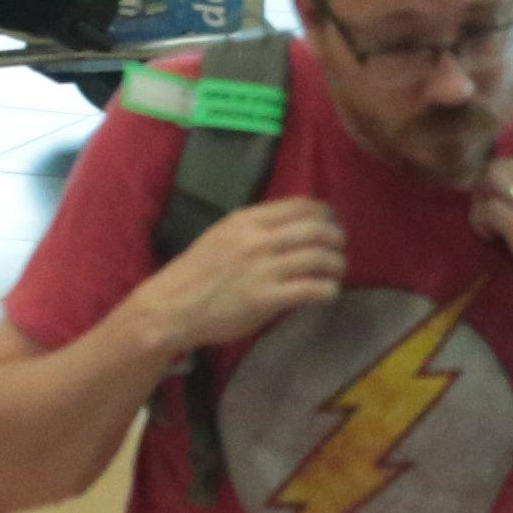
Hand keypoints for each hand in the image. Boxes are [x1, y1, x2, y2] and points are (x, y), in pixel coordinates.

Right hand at [137, 196, 346, 353]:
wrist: (173, 307)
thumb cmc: (197, 273)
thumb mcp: (222, 235)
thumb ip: (253, 228)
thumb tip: (289, 225)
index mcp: (247, 220)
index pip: (301, 206)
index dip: (325, 214)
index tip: (332, 222)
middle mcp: (257, 240)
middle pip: (316, 230)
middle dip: (336, 238)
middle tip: (340, 248)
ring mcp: (263, 269)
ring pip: (318, 258)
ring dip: (336, 264)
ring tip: (337, 271)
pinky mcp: (266, 299)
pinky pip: (311, 289)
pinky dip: (328, 290)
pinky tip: (329, 293)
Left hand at [471, 149, 512, 326]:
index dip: (501, 181)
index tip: (498, 202)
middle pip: (499, 166)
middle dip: (484, 188)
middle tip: (486, 214)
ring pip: (490, 181)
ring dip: (479, 203)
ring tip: (487, 228)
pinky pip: (487, 210)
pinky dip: (480, 222)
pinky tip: (490, 238)